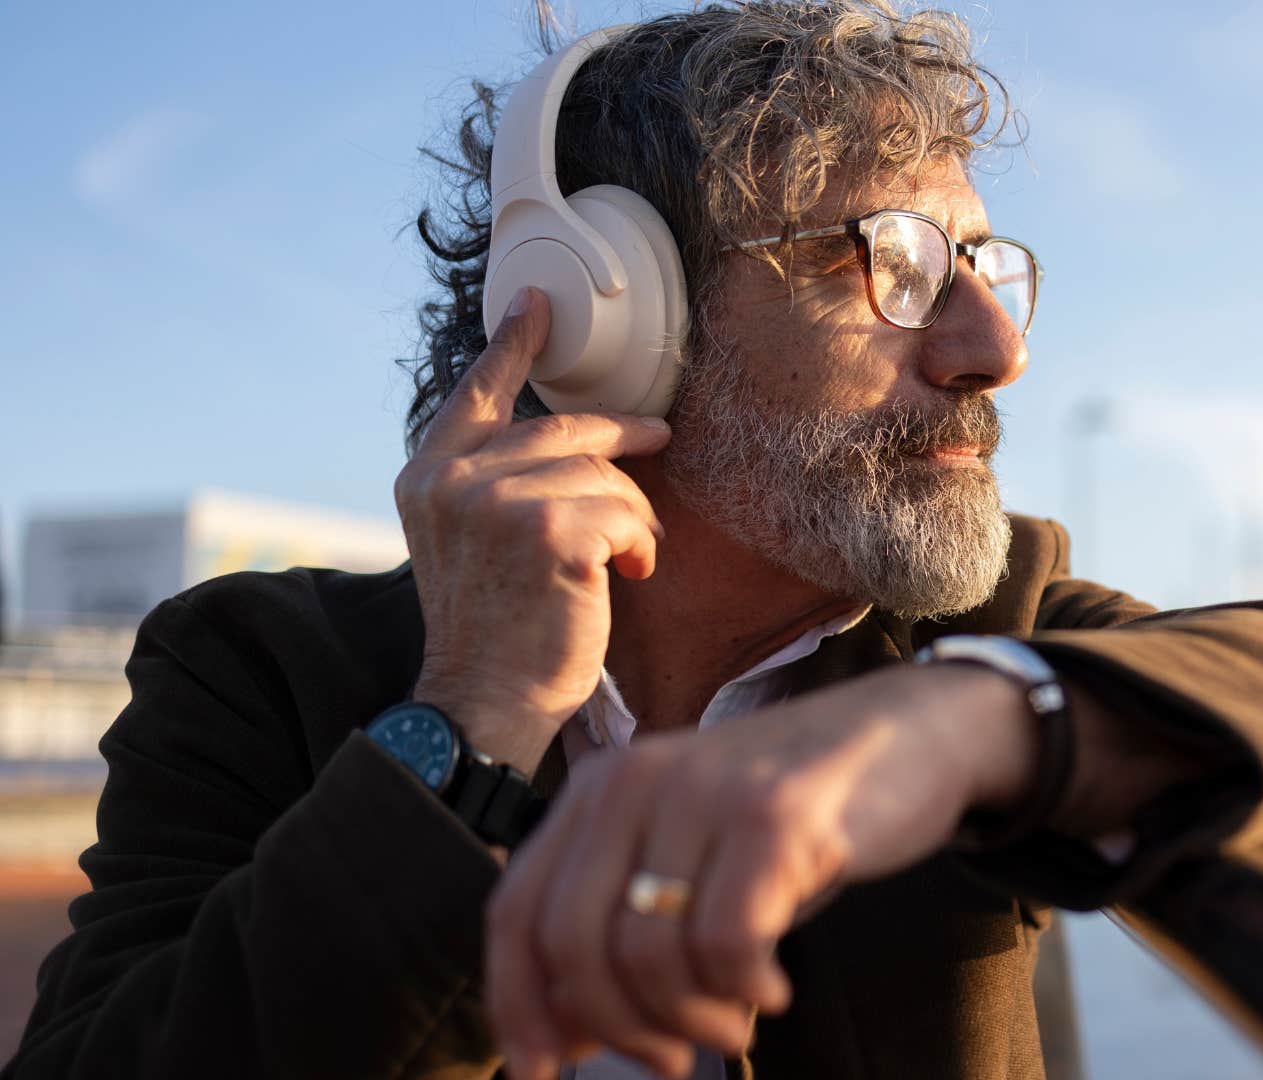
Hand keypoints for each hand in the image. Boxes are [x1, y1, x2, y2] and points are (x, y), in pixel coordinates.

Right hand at [392, 287, 672, 772]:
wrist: (484, 706)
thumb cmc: (495, 635)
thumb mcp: (471, 546)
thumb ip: (493, 488)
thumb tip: (567, 445)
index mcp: (426, 477)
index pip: (475, 395)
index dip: (511, 346)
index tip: (538, 306)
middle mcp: (452, 480)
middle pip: (563, 429)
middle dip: (622, 436)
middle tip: (660, 436)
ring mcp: (497, 501)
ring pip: (603, 474)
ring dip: (632, 517)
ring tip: (628, 561)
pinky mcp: (549, 530)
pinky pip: (625, 513)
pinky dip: (640, 544)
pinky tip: (629, 575)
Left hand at [483, 663, 1033, 1078]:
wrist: (912, 730)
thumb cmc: (796, 814)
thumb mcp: (692, 858)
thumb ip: (621, 929)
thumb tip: (559, 1038)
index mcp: (599, 789)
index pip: (515, 911)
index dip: (517, 1005)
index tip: (542, 1070)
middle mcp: (636, 779)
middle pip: (573, 946)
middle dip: (617, 1029)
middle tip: (669, 1061)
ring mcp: (706, 793)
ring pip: (648, 956)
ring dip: (691, 1021)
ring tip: (733, 1023)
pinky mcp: (775, 816)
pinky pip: (726, 945)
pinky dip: (744, 992)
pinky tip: (772, 990)